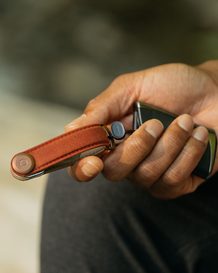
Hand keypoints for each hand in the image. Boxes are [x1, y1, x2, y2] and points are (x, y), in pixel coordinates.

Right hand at [65, 61, 217, 198]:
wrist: (215, 91)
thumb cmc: (173, 86)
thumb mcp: (132, 86)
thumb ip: (101, 107)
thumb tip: (70, 130)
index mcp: (110, 137)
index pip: (83, 163)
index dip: (82, 168)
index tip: (94, 162)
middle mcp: (126, 159)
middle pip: (114, 173)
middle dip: (136, 148)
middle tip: (156, 123)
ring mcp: (150, 174)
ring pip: (146, 176)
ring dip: (169, 145)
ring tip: (186, 121)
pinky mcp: (176, 183)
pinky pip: (172, 181)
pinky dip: (189, 153)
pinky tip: (198, 135)